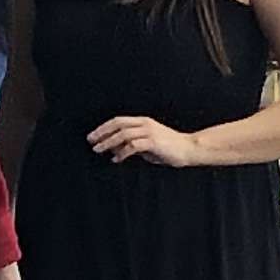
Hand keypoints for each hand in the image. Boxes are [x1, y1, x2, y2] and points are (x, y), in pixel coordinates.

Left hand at [86, 114, 205, 168]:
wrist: (189, 149)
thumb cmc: (169, 149)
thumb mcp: (146, 146)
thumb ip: (130, 145)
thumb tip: (113, 149)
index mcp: (143, 122)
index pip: (118, 121)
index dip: (104, 127)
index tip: (93, 136)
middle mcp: (144, 124)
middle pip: (117, 125)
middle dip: (102, 132)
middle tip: (91, 141)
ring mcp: (149, 132)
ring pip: (122, 134)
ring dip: (108, 142)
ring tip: (98, 150)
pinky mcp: (153, 142)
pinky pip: (132, 146)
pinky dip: (122, 153)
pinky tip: (116, 159)